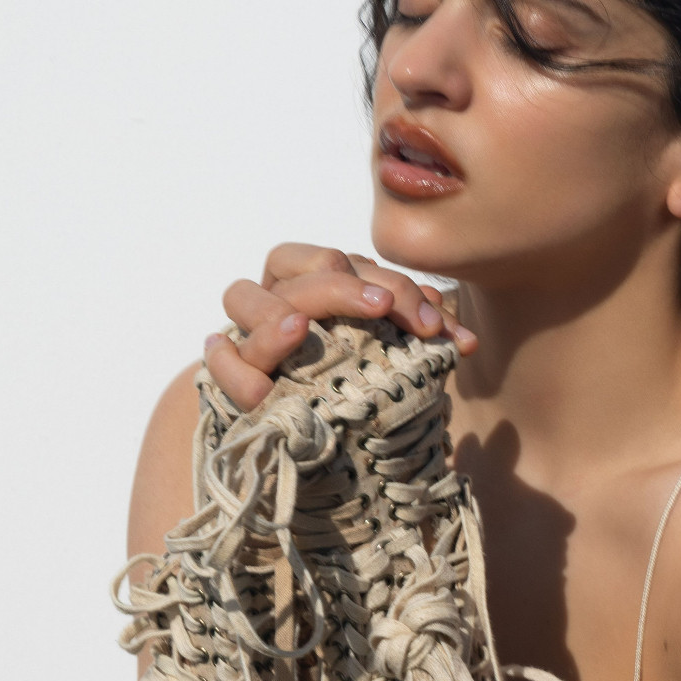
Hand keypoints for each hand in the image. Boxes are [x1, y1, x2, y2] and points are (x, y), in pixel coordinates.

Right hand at [203, 242, 477, 408]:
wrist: (300, 418)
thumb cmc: (353, 371)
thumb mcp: (392, 349)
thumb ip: (420, 335)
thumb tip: (463, 341)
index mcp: (319, 277)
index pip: (353, 262)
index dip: (396, 288)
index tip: (431, 327)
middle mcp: (279, 292)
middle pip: (304, 267)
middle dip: (347, 288)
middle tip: (384, 312)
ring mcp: (246, 328)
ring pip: (241, 293)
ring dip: (273, 310)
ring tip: (301, 330)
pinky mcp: (226, 369)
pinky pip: (216, 360)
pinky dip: (232, 367)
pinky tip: (261, 390)